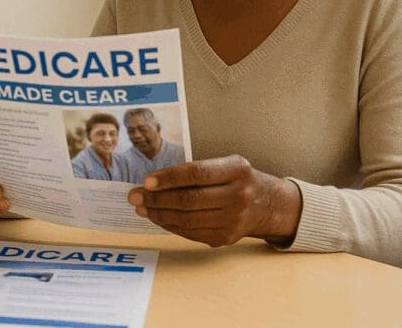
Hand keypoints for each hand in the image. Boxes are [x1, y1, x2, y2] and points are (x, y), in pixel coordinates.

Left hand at [127, 155, 300, 246]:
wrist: (267, 204)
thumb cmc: (237, 179)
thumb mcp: (226, 164)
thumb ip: (196, 170)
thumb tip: (153, 181)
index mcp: (236, 170)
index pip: (196, 173)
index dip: (169, 178)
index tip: (146, 182)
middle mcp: (238, 195)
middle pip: (189, 199)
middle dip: (156, 199)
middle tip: (135, 196)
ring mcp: (233, 220)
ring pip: (187, 219)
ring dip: (159, 214)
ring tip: (142, 208)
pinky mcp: (226, 237)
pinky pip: (191, 232)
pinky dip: (170, 225)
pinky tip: (158, 218)